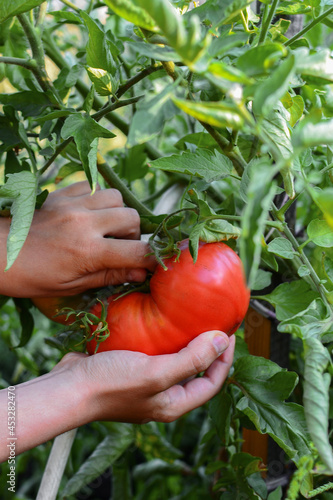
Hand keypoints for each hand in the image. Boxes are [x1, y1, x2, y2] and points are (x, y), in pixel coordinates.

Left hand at [0, 182, 155, 297]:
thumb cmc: (31, 277)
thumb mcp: (72, 286)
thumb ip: (109, 275)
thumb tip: (141, 273)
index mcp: (88, 252)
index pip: (137, 251)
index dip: (151, 258)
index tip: (152, 263)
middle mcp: (84, 223)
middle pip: (132, 218)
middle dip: (133, 234)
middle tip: (119, 246)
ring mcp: (72, 204)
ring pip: (115, 196)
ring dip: (117, 212)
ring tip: (105, 227)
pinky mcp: (60, 193)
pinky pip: (91, 185)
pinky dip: (97, 198)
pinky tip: (88, 212)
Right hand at [59, 330, 233, 423]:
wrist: (69, 388)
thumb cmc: (113, 384)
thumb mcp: (157, 372)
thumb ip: (192, 359)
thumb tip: (222, 340)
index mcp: (174, 404)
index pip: (212, 382)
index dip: (225, 359)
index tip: (229, 332)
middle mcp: (162, 396)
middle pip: (195, 371)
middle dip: (207, 349)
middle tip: (213, 322)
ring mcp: (145, 383)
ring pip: (174, 360)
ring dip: (184, 341)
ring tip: (190, 318)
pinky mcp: (130, 370)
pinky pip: (154, 353)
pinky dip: (161, 338)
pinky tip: (159, 320)